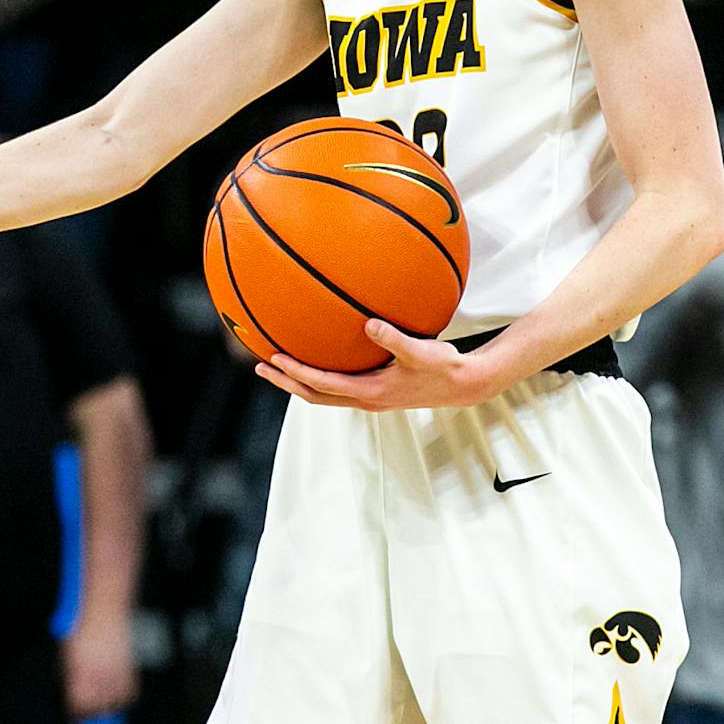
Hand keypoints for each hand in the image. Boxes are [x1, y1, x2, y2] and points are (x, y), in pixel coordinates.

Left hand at [62, 610, 138, 719]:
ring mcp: (115, 670)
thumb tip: (70, 693)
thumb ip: (69, 673)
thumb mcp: (68, 650)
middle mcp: (98, 673)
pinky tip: (117, 696)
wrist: (104, 608)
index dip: (76, 715)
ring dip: (108, 708)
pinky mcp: (129, 666)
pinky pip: (129, 693)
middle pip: (97, 708)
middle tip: (90, 717)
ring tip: (103, 708)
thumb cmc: (82, 627)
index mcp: (79, 670)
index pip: (78, 704)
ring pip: (114, 703)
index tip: (76, 720)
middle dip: (92, 715)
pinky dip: (124, 698)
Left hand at [255, 318, 497, 411]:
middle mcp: (366, 400)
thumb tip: (368, 323)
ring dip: (298, 382)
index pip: (323, 384)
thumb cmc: (442, 367)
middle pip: (314, 396)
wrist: (463, 385)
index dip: (297, 373)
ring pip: (324, 395)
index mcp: (371, 392)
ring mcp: (370, 399)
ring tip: (276, 366)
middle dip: (286, 382)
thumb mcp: (419, 350)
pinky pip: (337, 388)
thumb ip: (393, 338)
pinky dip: (318, 378)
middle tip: (261, 367)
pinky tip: (315, 360)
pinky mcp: (375, 393)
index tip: (275, 359)